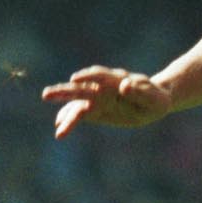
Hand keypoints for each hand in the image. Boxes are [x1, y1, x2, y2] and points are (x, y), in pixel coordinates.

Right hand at [42, 66, 174, 137]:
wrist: (153, 101)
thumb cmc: (155, 98)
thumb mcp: (154, 97)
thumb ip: (140, 92)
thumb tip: (124, 85)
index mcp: (116, 81)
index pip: (99, 76)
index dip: (88, 77)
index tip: (75, 79)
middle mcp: (103, 88)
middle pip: (81, 88)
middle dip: (64, 92)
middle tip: (46, 95)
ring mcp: (97, 99)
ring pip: (77, 103)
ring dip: (65, 111)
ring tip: (57, 124)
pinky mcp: (96, 111)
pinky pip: (80, 114)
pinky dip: (70, 119)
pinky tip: (61, 126)